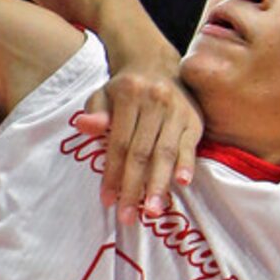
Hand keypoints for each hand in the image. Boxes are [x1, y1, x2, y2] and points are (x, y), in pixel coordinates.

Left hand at [69, 52, 202, 222]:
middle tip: (129, 216)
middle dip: (135, 187)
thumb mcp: (103, 94)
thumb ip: (94, 112)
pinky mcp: (194, 118)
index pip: (119, 143)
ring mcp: (177, 110)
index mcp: (129, 96)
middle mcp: (155, 102)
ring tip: (154, 210)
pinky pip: (190, 145)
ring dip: (159, 184)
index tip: (107, 200)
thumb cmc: (124, 88)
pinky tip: (183, 183)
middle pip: (142, 152)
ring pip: (166, 152)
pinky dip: (187, 164)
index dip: (113, 174)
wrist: (155, 63)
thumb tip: (85, 126)